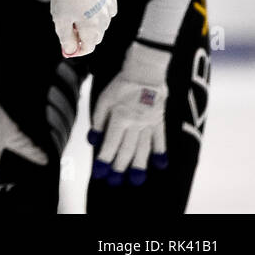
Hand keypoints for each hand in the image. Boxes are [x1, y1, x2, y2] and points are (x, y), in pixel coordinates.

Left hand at [48, 0, 117, 56]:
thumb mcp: (60, 20)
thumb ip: (66, 38)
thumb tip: (70, 51)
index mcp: (92, 28)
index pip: (88, 48)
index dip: (77, 50)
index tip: (67, 47)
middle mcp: (105, 20)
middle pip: (95, 37)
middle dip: (83, 38)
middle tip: (69, 29)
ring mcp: (109, 7)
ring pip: (102, 24)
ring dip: (90, 24)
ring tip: (75, 13)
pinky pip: (107, 10)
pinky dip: (99, 12)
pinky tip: (88, 6)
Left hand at [89, 43, 170, 184]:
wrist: (146, 72)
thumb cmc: (120, 86)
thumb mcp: (103, 100)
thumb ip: (98, 121)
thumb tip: (93, 142)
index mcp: (119, 117)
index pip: (111, 143)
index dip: (105, 160)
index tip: (101, 174)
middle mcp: (135, 123)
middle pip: (127, 150)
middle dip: (120, 167)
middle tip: (115, 182)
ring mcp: (150, 123)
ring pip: (144, 149)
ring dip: (139, 165)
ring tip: (136, 180)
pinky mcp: (161, 122)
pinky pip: (161, 140)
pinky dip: (160, 153)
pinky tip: (160, 165)